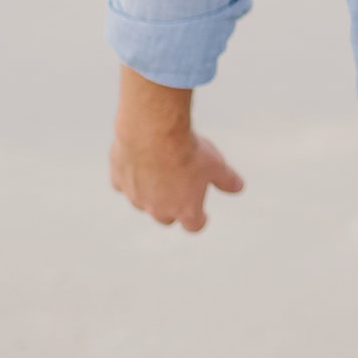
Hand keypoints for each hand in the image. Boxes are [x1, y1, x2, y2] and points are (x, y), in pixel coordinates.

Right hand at [109, 66, 243, 230]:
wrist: (154, 132)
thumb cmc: (189, 150)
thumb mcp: (216, 165)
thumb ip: (227, 180)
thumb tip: (239, 187)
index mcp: (184, 210)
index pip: (193, 226)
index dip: (199, 219)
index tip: (202, 214)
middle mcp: (157, 209)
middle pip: (165, 218)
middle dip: (173, 207)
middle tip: (180, 189)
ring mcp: (135, 196)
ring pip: (142, 201)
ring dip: (150, 192)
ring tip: (160, 169)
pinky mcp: (118, 179)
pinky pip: (123, 183)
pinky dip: (130, 176)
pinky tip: (138, 160)